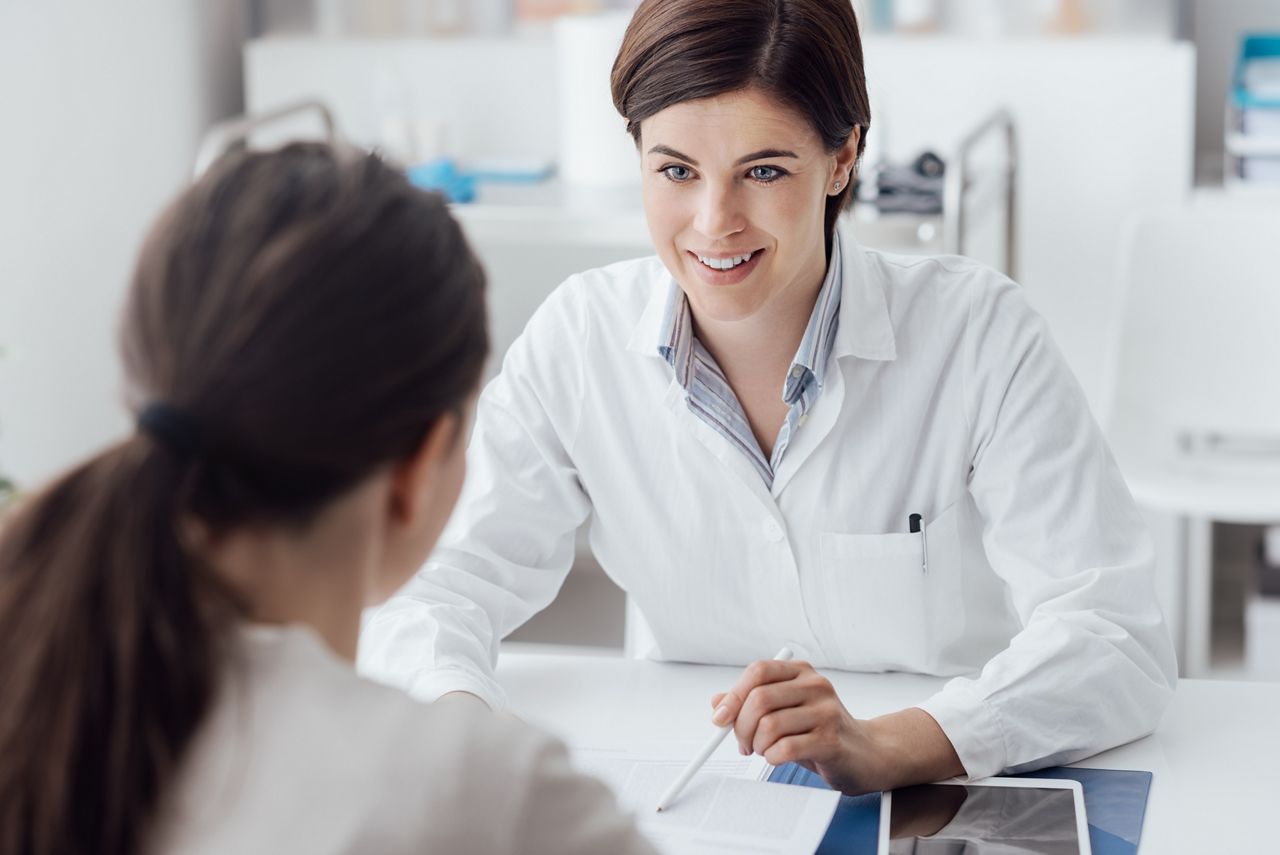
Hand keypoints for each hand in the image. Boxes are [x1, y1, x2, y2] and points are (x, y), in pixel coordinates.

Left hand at [710, 659, 964, 794]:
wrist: (868, 754)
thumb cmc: (822, 732)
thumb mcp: (786, 712)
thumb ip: (752, 704)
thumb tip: (718, 703)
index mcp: (802, 673)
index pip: (758, 672)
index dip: (734, 695)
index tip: (721, 719)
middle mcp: (815, 686)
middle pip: (759, 699)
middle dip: (740, 727)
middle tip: (742, 744)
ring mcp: (826, 712)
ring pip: (769, 725)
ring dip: (757, 745)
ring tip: (764, 751)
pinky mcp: (831, 740)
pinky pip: (784, 748)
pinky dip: (771, 758)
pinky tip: (778, 759)